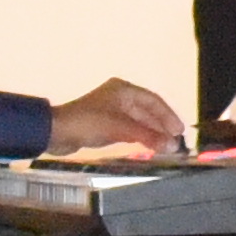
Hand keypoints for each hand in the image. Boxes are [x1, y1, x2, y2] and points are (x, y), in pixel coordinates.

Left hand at [42, 79, 183, 155]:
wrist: (56, 132)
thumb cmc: (88, 123)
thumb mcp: (121, 128)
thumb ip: (148, 136)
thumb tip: (172, 145)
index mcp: (123, 90)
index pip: (154, 101)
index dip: (168, 116)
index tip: (179, 131)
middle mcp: (119, 97)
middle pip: (147, 111)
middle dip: (161, 126)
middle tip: (175, 141)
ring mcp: (111, 110)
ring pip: (138, 121)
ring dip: (151, 133)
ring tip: (165, 145)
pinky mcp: (104, 124)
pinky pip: (129, 129)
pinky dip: (139, 136)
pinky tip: (148, 145)